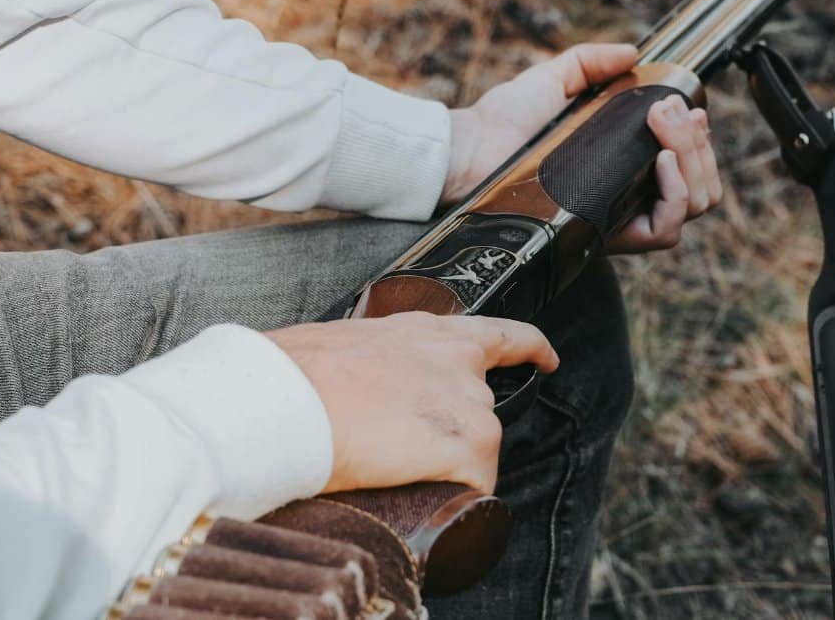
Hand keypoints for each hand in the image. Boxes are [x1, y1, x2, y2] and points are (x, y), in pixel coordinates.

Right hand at [264, 312, 558, 494]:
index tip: (546, 358)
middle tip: (409, 453)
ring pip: (478, 448)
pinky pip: (480, 483)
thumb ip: (359, 362)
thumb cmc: (290, 376)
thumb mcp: (336, 348)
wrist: (288, 400)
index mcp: (423, 332)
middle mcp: (456, 361)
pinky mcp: (469, 442)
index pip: (496, 333)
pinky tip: (430, 502)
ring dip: (450, 468)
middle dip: (453, 434)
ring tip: (398, 477)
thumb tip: (342, 389)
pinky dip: (459, 498)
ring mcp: (468, 401)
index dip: (529, 347)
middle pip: (479, 408)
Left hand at [444, 43, 721, 254]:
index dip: (698, 143)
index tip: (690, 109)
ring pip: (690, 206)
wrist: (470, 152)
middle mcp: (624, 200)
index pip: (685, 170)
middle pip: (698, 189)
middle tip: (672, 111)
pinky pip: (664, 230)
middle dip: (698, 145)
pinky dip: (675, 191)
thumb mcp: (552, 80)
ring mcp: (617, 221)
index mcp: (619, 171)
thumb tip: (634, 53)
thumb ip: (590, 62)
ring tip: (666, 127)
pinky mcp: (604, 235)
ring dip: (692, 160)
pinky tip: (661, 158)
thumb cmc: (501, 124)